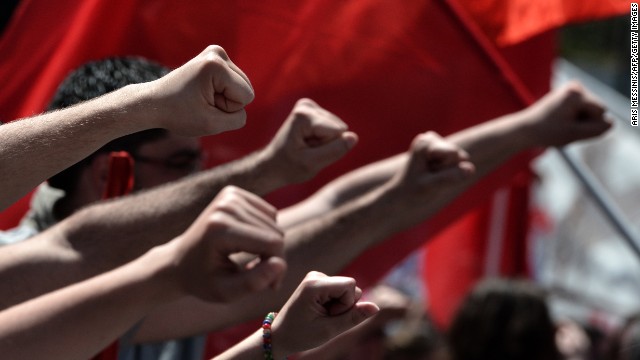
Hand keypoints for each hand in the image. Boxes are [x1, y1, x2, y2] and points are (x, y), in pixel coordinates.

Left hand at [148, 45, 254, 135]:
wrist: (154, 103)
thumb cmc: (179, 115)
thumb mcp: (212, 125)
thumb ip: (238, 117)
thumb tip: (246, 101)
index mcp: (217, 66)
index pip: (246, 96)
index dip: (228, 108)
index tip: (204, 106)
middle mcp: (217, 53)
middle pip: (246, 88)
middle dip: (227, 102)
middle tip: (201, 102)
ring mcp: (215, 53)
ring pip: (241, 86)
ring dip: (223, 98)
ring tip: (200, 97)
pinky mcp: (214, 57)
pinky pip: (234, 82)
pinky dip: (221, 92)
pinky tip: (202, 91)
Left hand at [168, 186, 285, 302]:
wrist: (179, 262)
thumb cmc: (203, 280)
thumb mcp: (226, 293)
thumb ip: (254, 282)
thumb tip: (280, 265)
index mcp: (220, 228)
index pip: (272, 243)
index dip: (277, 267)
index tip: (270, 286)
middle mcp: (225, 205)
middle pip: (276, 232)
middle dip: (274, 257)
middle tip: (260, 276)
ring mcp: (229, 196)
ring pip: (275, 223)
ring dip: (270, 246)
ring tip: (254, 263)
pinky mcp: (234, 193)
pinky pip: (269, 213)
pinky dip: (266, 232)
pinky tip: (251, 244)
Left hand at [264, 98, 357, 183]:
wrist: (273, 166)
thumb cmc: (288, 167)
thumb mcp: (312, 164)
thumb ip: (334, 151)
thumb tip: (354, 137)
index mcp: (303, 115)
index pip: (337, 132)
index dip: (327, 147)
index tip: (307, 153)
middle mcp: (306, 105)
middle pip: (338, 129)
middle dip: (326, 144)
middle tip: (307, 152)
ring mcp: (310, 106)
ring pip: (338, 130)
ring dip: (324, 143)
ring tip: (306, 148)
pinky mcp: (315, 112)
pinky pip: (335, 129)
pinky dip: (323, 140)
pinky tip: (308, 143)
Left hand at [270, 271, 378, 357]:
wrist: (280, 336)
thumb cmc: (301, 335)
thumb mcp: (330, 330)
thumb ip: (354, 317)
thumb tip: (376, 307)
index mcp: (314, 284)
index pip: (351, 285)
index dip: (347, 304)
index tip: (329, 316)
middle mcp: (315, 275)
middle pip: (351, 287)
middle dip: (344, 306)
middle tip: (323, 318)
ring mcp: (317, 277)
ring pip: (348, 290)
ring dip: (340, 306)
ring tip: (321, 316)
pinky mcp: (319, 282)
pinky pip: (341, 291)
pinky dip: (336, 304)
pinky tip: (321, 312)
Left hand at [388, 131, 474, 201]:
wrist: (403, 195)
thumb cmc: (412, 192)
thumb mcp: (430, 187)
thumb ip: (450, 177)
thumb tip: (471, 169)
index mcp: (424, 143)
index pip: (454, 154)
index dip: (445, 169)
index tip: (428, 174)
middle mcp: (429, 138)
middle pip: (458, 155)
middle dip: (447, 170)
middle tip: (429, 176)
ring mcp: (436, 143)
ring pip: (459, 160)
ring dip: (447, 172)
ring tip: (430, 175)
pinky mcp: (441, 149)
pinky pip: (458, 162)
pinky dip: (448, 171)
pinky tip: (434, 173)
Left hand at [524, 82, 611, 146]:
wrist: (525, 129)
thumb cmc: (547, 132)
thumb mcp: (574, 134)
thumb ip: (597, 129)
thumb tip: (611, 122)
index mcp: (576, 93)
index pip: (600, 112)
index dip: (588, 124)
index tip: (567, 126)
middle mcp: (576, 86)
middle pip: (598, 109)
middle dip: (585, 121)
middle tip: (564, 126)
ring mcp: (573, 89)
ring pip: (592, 111)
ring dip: (580, 121)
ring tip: (561, 124)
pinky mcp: (570, 95)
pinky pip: (585, 111)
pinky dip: (576, 118)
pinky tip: (561, 121)